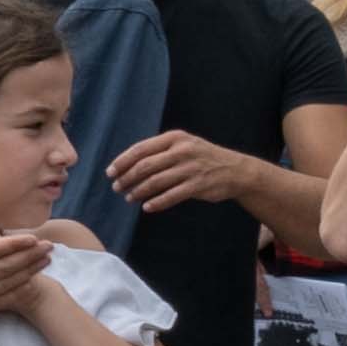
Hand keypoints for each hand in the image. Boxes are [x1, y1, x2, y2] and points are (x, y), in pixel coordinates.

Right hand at [0, 201, 52, 320]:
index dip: (12, 245)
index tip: (31, 238)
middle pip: (6, 267)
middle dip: (29, 256)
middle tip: (49, 246)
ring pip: (8, 282)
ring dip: (29, 271)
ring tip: (47, 260)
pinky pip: (2, 299)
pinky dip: (18, 291)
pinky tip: (31, 283)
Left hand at [105, 132, 247, 216]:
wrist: (236, 170)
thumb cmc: (202, 158)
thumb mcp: (183, 145)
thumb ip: (160, 151)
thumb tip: (129, 164)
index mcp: (174, 138)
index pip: (140, 149)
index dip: (122, 161)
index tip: (110, 172)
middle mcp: (181, 151)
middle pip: (145, 166)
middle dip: (126, 178)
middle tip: (117, 188)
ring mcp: (190, 168)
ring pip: (156, 182)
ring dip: (138, 191)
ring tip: (129, 198)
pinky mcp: (198, 185)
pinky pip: (171, 196)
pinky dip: (157, 203)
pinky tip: (147, 207)